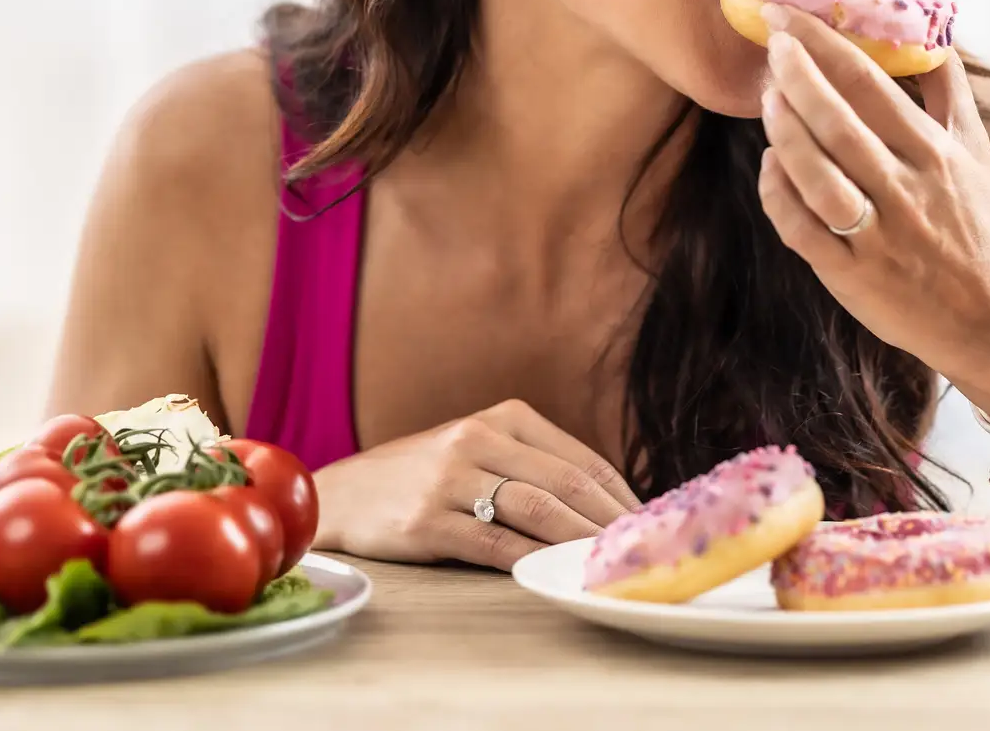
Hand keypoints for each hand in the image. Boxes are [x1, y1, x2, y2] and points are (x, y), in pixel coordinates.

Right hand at [310, 399, 640, 569]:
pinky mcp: (427, 519)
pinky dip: (532, 559)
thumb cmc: (422, 475)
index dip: (620, 495)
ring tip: (608, 564)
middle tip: (639, 552)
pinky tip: (554, 572)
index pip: (580, 458)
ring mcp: (450, 478)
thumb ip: (532, 463)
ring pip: (536, 510)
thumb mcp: (477, 447)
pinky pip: (494, 542)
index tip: (647, 526)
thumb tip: (605, 502)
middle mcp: (477, 438)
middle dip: (609, 522)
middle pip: (565, 483)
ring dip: (579, 540)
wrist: (342, 494)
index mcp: (502, 417)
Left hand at [754, 2, 989, 422]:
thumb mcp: (975, 150)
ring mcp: (876, 235)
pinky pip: (801, 228)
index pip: (871, 83)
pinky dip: (779, 193)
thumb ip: (949, 89)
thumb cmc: (977, 223)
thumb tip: (930, 29)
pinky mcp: (851, 276)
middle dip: (797, 73)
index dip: (824, 43)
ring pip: (817, 174)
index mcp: (934, 152)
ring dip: (784, 130)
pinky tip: (770, 165)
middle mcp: (906, 188)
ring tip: (766, 97)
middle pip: (839, 121)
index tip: (790, 13)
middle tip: (769, 39)